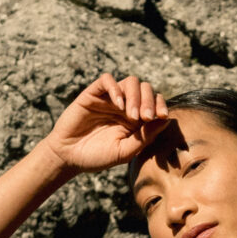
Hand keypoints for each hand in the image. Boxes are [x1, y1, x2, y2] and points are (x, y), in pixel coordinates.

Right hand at [41, 74, 170, 176]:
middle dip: (150, 101)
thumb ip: (145, 137)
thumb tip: (167, 120)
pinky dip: (115, 88)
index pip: (155, 103)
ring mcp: (110, 98)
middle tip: (146, 117)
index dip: (161, 106)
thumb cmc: (97, 157)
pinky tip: (118, 105)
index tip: (162, 117)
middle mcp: (125, 106)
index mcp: (136, 120)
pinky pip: (107, 80)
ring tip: (131, 115)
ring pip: (131, 82)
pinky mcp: (93, 94)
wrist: (69, 157)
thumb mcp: (125, 151)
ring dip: (135, 96)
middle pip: (146, 89)